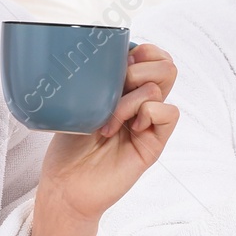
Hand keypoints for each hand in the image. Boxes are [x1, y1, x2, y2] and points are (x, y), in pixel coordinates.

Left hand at [34, 42, 179, 230]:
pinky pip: (170, 113)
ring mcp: (148, 122)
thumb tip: (113, 53)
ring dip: (133, 96)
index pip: (153, 55)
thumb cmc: (67, 146)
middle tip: (115, 89)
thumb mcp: (77, 103)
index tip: (117, 62)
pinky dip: (148, 113)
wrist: (65, 185)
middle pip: (166, 65)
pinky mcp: (154, 143)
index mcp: (124, 89)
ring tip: (110, 118)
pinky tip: (128, 128)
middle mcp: (140, 103)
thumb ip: (99, 79)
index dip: (142, 50)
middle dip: (139, 67)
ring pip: (164, 84)